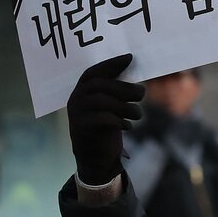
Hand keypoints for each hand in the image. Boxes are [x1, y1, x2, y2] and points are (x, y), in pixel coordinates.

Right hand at [67, 54, 144, 184]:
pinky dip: (120, 122)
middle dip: (124, 87)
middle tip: (142, 93)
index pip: (93, 73)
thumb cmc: (105, 128)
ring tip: (138, 114)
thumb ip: (116, 92)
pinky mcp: (83, 130)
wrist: (94, 158)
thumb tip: (136, 79)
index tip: (129, 58)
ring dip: (126, 107)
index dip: (110, 64)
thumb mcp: (109, 107)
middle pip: (100, 86)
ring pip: (103, 102)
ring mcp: (77, 115)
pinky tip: (127, 126)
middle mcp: (76, 100)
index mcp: (81, 91)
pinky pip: (104, 120)